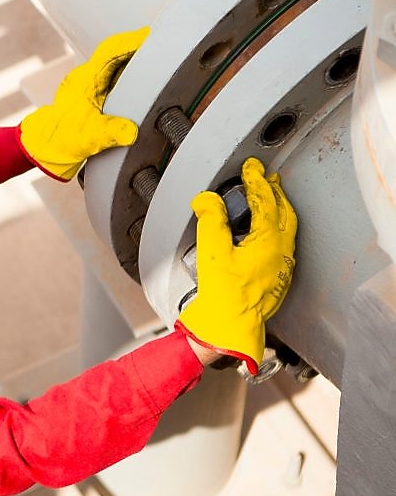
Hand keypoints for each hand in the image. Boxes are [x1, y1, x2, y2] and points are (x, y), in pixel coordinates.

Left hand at [20, 26, 148, 180]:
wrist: (47, 146)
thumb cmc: (63, 138)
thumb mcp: (88, 138)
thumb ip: (109, 133)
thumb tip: (131, 132)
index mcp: (86, 80)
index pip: (110, 51)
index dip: (131, 41)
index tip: (151, 35)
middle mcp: (88, 76)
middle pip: (116, 52)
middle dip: (139, 47)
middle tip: (164, 45)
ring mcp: (92, 82)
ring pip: (117, 62)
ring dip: (136, 60)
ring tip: (161, 61)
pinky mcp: (96, 91)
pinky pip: (116, 74)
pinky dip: (131, 73)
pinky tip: (145, 80)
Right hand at [176, 157, 297, 373]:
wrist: (230, 327)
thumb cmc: (223, 295)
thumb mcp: (211, 252)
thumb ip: (210, 221)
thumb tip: (207, 200)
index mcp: (270, 241)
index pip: (266, 201)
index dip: (256, 180)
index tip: (251, 168)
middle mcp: (282, 252)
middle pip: (284, 213)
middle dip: (275, 193)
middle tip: (266, 179)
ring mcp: (282, 267)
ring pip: (287, 229)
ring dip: (278, 211)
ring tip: (269, 201)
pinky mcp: (277, 279)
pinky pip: (283, 245)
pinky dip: (277, 230)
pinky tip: (266, 235)